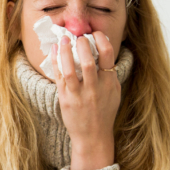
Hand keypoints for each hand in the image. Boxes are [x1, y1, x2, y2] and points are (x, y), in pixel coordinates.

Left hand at [52, 33, 119, 169]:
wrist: (93, 136)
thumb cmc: (104, 113)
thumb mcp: (114, 92)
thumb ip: (110, 74)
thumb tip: (104, 52)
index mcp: (109, 83)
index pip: (108, 56)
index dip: (102, 40)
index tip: (96, 33)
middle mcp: (94, 88)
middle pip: (88, 60)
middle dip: (83, 44)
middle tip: (79, 36)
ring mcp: (79, 94)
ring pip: (70, 68)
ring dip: (66, 51)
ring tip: (64, 40)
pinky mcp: (65, 99)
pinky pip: (59, 77)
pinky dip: (56, 62)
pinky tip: (55, 51)